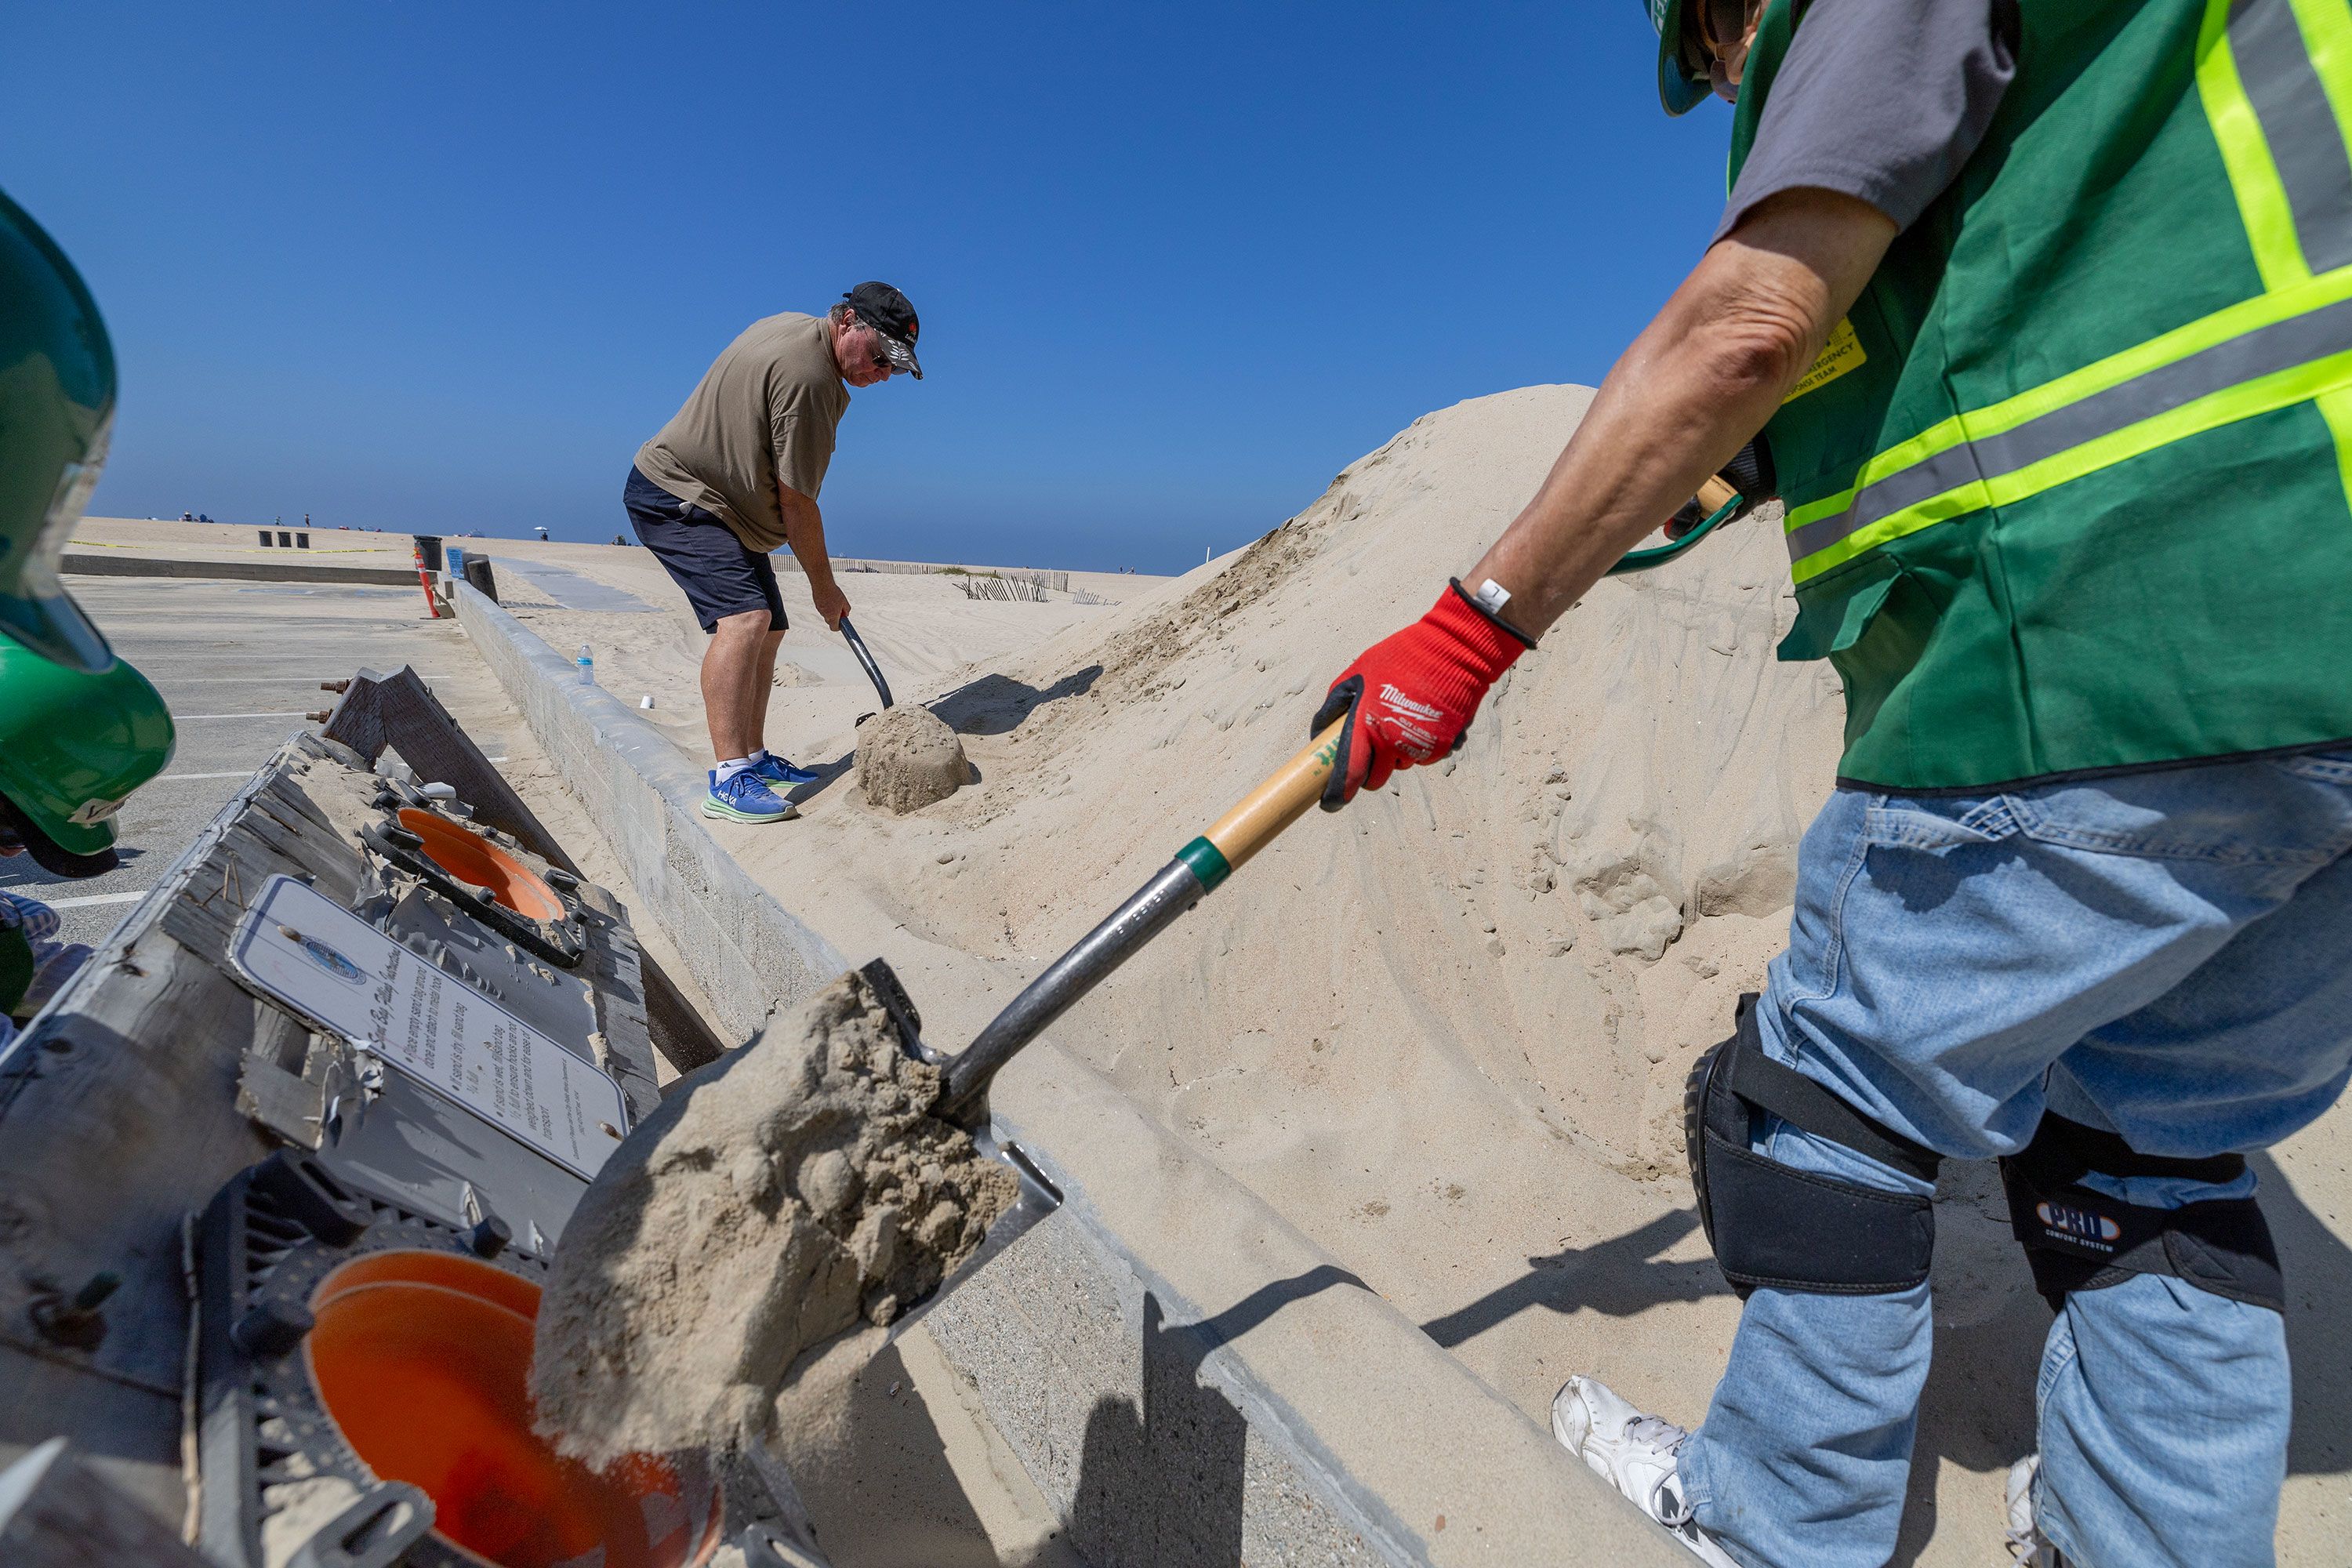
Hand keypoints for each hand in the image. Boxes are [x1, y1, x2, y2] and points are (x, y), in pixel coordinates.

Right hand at [813, 580, 850, 630]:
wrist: (822, 584)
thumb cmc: (833, 592)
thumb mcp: (844, 602)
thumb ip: (846, 610)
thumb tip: (846, 614)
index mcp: (833, 616)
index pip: (834, 628)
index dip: (839, 627)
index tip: (842, 625)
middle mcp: (825, 615)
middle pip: (830, 621)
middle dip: (835, 618)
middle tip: (840, 611)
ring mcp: (820, 610)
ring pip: (826, 614)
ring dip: (830, 611)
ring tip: (834, 602)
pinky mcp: (817, 605)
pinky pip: (822, 609)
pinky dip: (826, 606)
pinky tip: (829, 599)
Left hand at [1311, 581, 1530, 809]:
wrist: (1452, 651)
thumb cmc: (1400, 657)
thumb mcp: (1358, 673)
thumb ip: (1335, 704)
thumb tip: (1318, 732)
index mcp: (1367, 725)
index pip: (1349, 773)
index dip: (1337, 794)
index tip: (1329, 803)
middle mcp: (1392, 742)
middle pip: (1376, 779)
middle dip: (1371, 770)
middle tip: (1372, 747)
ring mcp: (1419, 746)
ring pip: (1402, 765)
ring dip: (1397, 753)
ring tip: (1401, 718)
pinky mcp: (1443, 746)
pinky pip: (1425, 756)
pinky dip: (1421, 745)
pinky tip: (1422, 718)